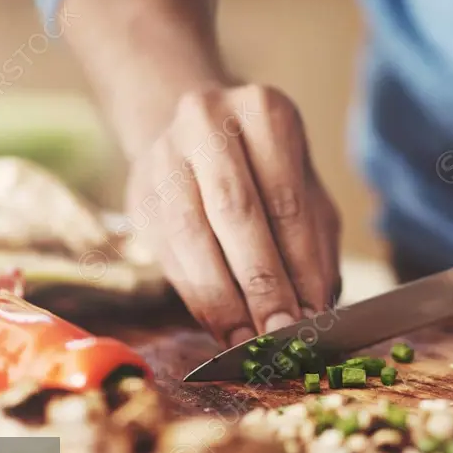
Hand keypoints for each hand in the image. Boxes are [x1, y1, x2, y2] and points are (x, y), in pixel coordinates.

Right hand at [123, 84, 341, 343]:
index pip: (286, 201)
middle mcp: (208, 122)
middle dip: (260, 283)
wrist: (198, 137)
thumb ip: (312, 247)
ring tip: (248, 339)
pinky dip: (195, 295)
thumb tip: (313, 311)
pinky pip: (166, 252)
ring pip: (191, 234)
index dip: (298, 266)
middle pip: (235, 213)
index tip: (311, 317)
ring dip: (222, 297)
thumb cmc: (266, 173)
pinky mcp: (138, 192)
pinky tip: (219, 325)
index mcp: (264, 112)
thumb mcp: (304, 194)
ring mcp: (165, 154)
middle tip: (279, 334)